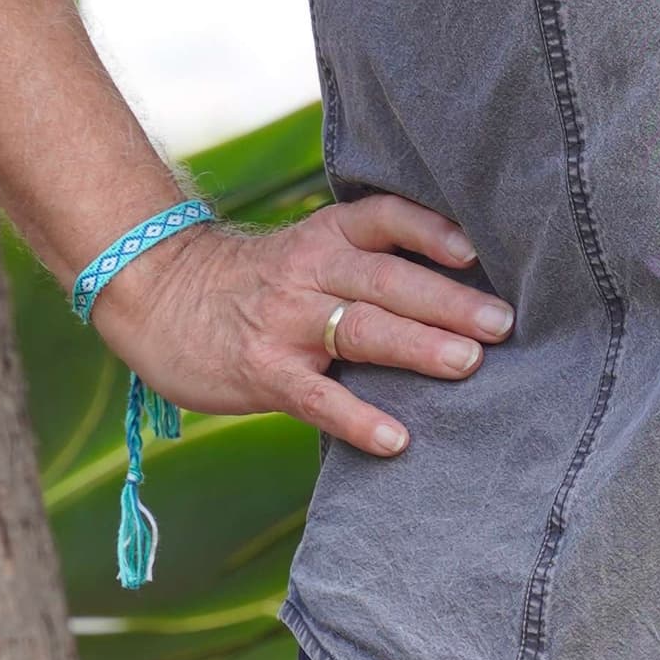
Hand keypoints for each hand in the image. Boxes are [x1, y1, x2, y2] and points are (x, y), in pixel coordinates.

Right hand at [89, 194, 510, 466]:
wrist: (156, 296)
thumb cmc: (253, 284)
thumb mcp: (305, 254)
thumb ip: (366, 267)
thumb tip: (460, 298)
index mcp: (327, 237)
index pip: (386, 220)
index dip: (433, 232)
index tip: (479, 251)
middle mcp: (310, 271)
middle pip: (389, 279)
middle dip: (450, 300)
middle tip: (503, 323)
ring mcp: (286, 322)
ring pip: (362, 329)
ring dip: (419, 347)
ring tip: (469, 365)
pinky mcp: (264, 372)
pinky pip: (318, 397)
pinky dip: (360, 419)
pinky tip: (397, 439)